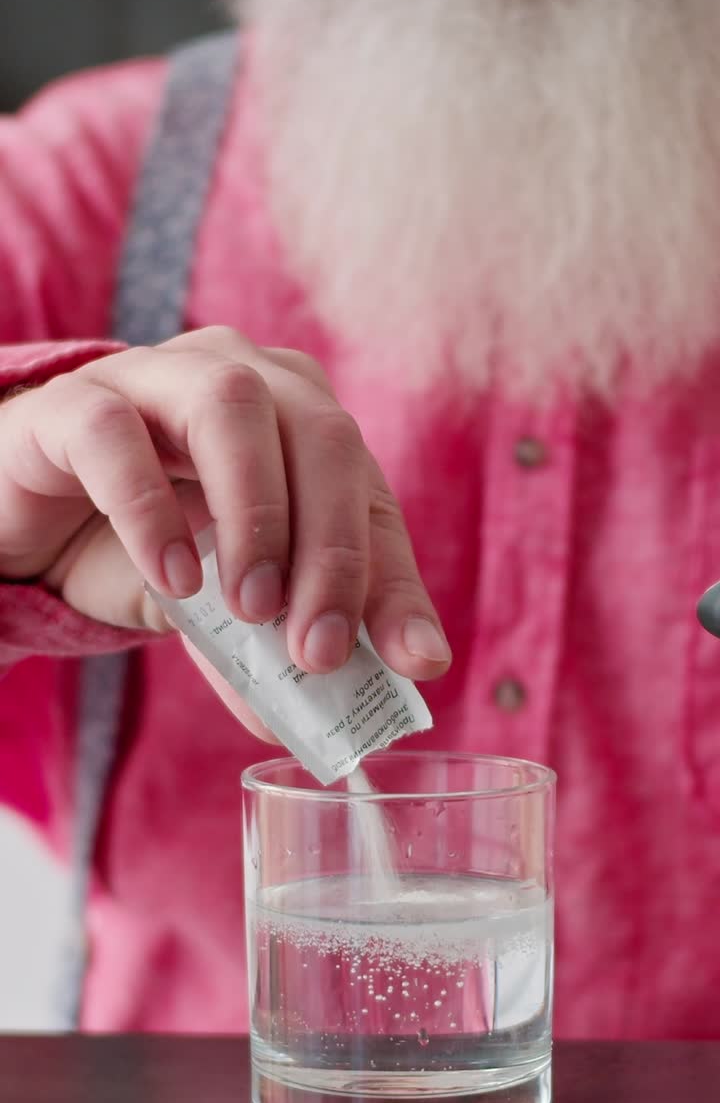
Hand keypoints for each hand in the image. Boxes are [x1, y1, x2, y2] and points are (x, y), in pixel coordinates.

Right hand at [0, 328, 450, 696]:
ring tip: (251, 610)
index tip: (411, 659)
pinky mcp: (76, 401)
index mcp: (300, 422)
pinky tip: (172, 578)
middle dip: (331, 549)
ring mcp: (158, 377)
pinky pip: (116, 433)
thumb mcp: (227, 605)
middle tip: (317, 649)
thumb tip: (320, 725)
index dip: (391, 576)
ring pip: (231, 405)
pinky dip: (149, 507)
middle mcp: (243, 379)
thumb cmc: (148, 549)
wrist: (36, 523)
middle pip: (319, 435)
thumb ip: (275, 644)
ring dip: (255, 513)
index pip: (367, 491)